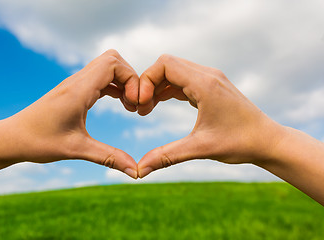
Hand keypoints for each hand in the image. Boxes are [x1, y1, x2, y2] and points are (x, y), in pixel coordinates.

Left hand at [0, 50, 138, 177]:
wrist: (12, 138)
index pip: (113, 64)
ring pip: (107, 66)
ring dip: (122, 82)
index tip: (134, 104)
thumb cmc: (39, 142)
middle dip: (130, 78)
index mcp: (78, 91)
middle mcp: (77, 81)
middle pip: (113, 59)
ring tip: (129, 105)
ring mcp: (74, 84)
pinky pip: (100, 77)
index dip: (131, 79)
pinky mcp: (73, 90)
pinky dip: (114, 86)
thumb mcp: (77, 150)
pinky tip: (119, 103)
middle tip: (134, 103)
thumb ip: (109, 158)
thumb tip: (136, 172)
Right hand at [137, 54, 285, 177]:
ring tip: (147, 109)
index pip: (164, 64)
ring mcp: (211, 79)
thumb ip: (167, 156)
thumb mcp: (200, 149)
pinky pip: (184, 79)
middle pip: (167, 64)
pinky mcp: (212, 86)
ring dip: (158, 86)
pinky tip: (160, 104)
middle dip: (149, 83)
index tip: (141, 105)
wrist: (268, 141)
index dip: (146, 81)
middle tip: (142, 109)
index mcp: (205, 84)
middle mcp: (208, 75)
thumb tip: (140, 170)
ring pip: (174, 71)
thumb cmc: (240, 143)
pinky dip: (169, 89)